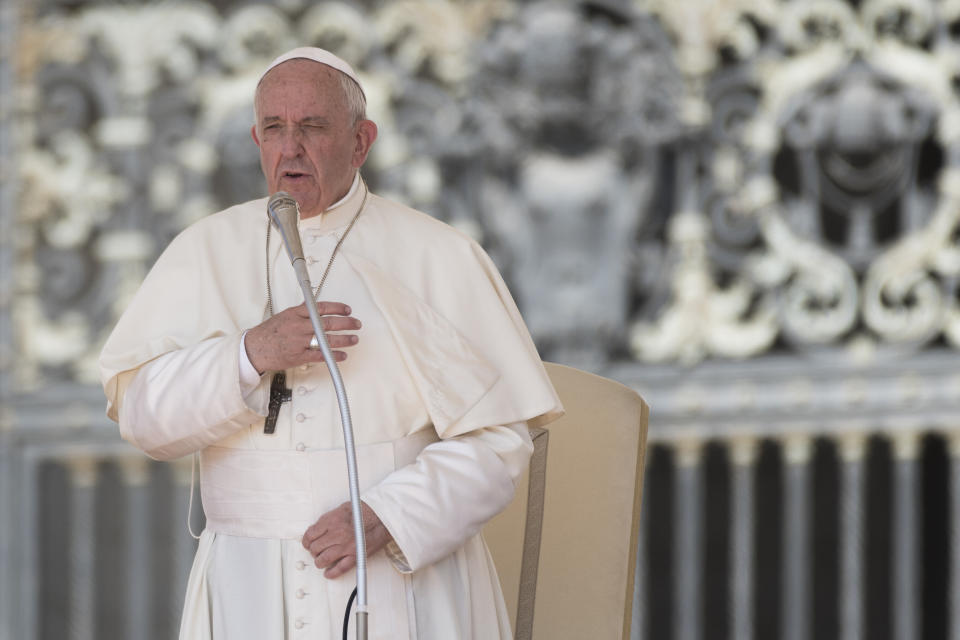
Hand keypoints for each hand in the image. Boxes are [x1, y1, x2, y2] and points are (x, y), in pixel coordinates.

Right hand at [244, 301, 360, 373]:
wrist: (254, 349)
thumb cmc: (268, 333)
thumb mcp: (284, 316)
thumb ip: (301, 312)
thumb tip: (315, 306)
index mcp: (295, 313)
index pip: (321, 307)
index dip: (337, 308)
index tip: (347, 310)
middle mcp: (298, 326)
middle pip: (327, 323)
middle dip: (346, 323)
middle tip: (356, 324)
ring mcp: (299, 341)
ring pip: (326, 339)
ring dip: (344, 340)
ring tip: (354, 339)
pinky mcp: (298, 356)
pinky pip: (320, 355)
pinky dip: (333, 356)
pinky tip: (342, 355)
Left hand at [302, 501, 393, 578]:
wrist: (382, 516)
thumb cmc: (365, 511)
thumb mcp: (341, 509)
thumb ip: (328, 520)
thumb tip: (317, 530)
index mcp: (331, 521)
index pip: (310, 535)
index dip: (307, 541)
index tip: (308, 543)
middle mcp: (337, 534)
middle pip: (315, 548)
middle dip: (314, 551)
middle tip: (316, 551)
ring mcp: (346, 546)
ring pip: (323, 560)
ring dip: (320, 562)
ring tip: (322, 561)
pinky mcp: (355, 556)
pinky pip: (339, 569)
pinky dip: (331, 573)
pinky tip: (328, 573)